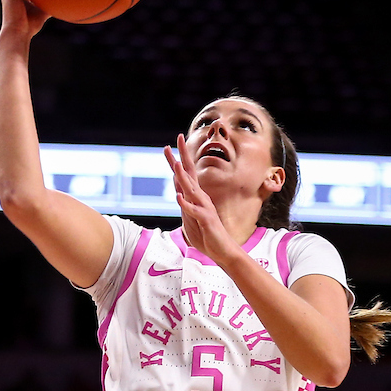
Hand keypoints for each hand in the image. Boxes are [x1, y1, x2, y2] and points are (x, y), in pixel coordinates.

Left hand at [164, 135, 237, 266]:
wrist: (223, 251)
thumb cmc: (207, 235)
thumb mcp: (191, 219)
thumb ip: (185, 205)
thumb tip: (178, 193)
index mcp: (196, 197)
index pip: (184, 176)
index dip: (175, 161)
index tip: (167, 147)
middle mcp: (200, 198)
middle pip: (190, 174)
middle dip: (183, 157)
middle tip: (178, 139)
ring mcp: (204, 208)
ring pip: (192, 190)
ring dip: (184, 177)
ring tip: (177, 165)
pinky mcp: (207, 220)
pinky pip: (195, 211)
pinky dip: (187, 204)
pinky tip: (179, 197)